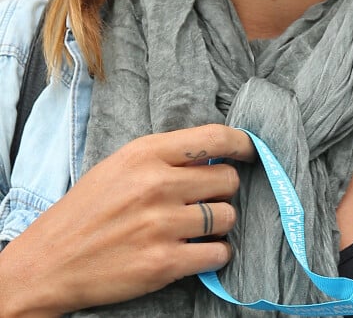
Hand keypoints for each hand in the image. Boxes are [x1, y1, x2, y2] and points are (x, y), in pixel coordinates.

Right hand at [0, 124, 254, 316]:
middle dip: (223, 190)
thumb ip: (164, 157)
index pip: (214, 138)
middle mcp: (157, 185)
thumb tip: (214, 155)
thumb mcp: (121, 165)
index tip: (252, 150)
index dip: (242, 143)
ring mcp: (162, 225)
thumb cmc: (88, 209)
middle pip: (227, 180)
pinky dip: (216, 253)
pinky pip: (218, 253)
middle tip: (206, 199)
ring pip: (227, 216)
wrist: (49, 261)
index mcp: (146, 153)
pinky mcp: (163, 263)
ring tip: (198, 227)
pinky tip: (199, 251)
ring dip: (220, 224)